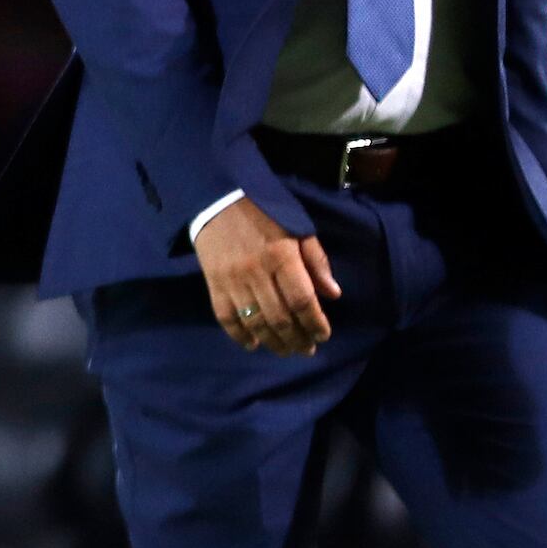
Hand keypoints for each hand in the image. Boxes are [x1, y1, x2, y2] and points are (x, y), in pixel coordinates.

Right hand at [192, 197, 341, 356]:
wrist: (217, 197)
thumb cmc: (265, 211)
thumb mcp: (298, 227)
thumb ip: (316, 260)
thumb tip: (333, 294)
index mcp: (282, 255)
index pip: (302, 299)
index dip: (315, 322)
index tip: (323, 335)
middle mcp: (257, 272)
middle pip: (280, 317)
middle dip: (297, 339)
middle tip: (307, 349)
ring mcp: (233, 281)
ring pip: (255, 322)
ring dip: (273, 343)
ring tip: (286, 350)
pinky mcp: (213, 284)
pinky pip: (227, 319)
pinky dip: (240, 336)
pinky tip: (253, 344)